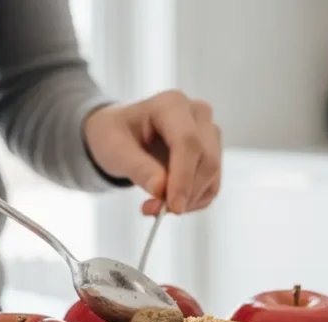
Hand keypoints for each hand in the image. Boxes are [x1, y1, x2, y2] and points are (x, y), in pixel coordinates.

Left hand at [83, 91, 221, 215]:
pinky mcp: (212, 154)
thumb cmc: (115, 135)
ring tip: (154, 206)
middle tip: (154, 211)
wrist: (122, 134)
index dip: (183, 177)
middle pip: (206, 160)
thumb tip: (161, 191)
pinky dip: (193, 201)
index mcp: (171, 104)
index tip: (173, 208)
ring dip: (188, 200)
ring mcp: (209, 134)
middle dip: (185, 193)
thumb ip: (138, 168)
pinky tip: (169, 202)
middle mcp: (197, 114)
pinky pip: (212, 186)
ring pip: (212, 175)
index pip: (188, 142)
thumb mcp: (115, 149)